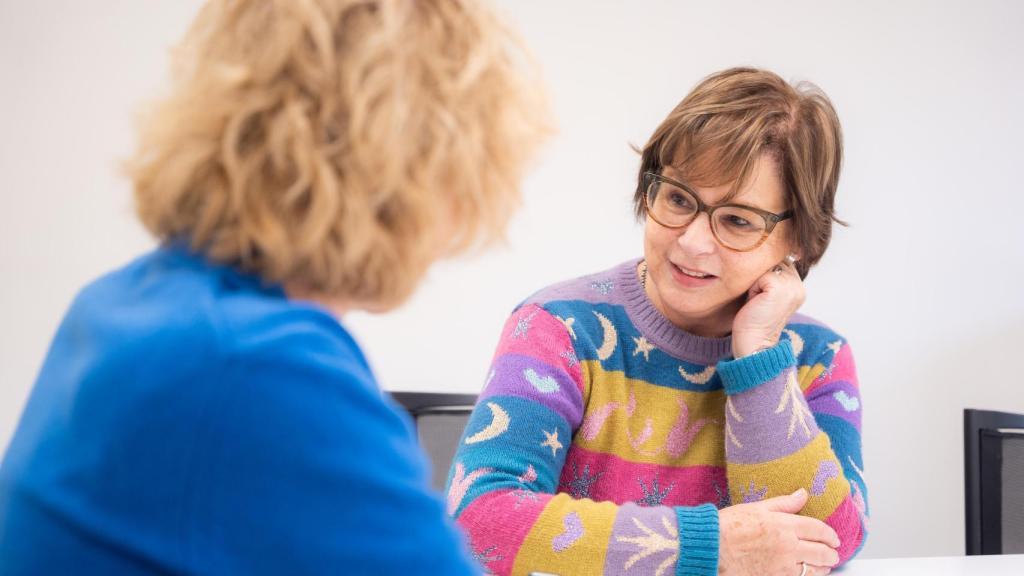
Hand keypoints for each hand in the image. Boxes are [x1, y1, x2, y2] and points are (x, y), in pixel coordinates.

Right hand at [718, 489, 839, 575]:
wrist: (713, 547)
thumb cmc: (729, 525)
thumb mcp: (757, 507)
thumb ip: (784, 503)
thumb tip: (803, 493)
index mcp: (785, 524)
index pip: (818, 529)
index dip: (830, 534)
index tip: (834, 537)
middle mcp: (788, 546)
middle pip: (821, 552)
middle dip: (831, 553)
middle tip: (834, 553)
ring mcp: (783, 565)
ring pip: (814, 570)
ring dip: (823, 568)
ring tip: (825, 566)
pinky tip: (807, 574)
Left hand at [731, 255, 804, 357]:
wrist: (753, 344)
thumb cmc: (753, 320)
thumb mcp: (765, 294)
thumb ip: (770, 276)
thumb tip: (761, 254)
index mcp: (797, 285)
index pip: (777, 261)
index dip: (762, 274)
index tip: (761, 297)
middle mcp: (798, 284)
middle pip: (770, 261)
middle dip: (758, 277)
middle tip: (757, 300)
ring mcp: (791, 286)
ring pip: (764, 266)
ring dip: (755, 282)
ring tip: (756, 301)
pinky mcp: (780, 288)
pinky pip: (759, 275)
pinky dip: (752, 288)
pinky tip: (755, 302)